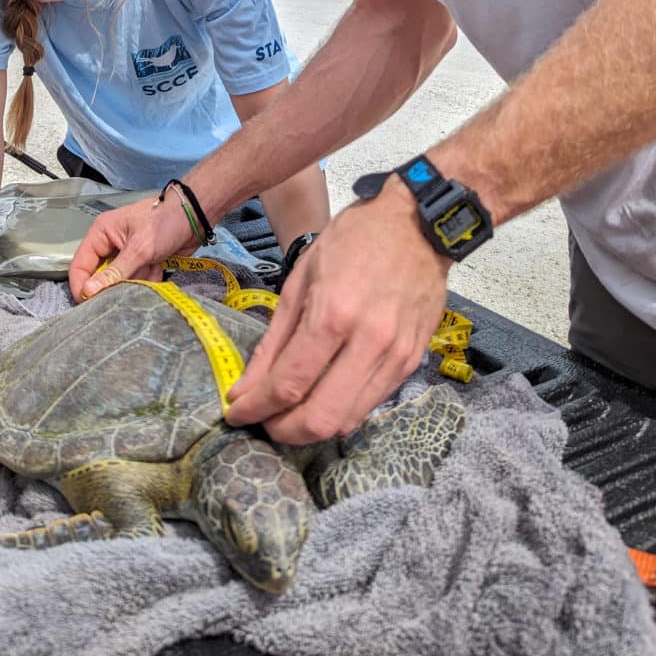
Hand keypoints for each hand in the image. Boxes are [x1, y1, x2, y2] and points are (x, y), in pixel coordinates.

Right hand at [68, 193, 197, 301]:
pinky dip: (148, 277)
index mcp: (102, 233)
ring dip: (137, 279)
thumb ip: (115, 272)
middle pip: (101, 275)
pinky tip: (159, 267)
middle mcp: (111, 243)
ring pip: (122, 279)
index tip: (89, 305)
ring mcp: (128, 253)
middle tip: (129, 286)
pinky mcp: (143, 260)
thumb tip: (89, 291)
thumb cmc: (165, 222)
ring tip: (151, 267)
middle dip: (117, 283)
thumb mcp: (139, 249)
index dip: (82, 285)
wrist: (196, 215)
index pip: (80, 264)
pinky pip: (138, 278)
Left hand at [226, 176, 448, 444]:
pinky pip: (371, 404)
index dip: (255, 408)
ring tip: (290, 410)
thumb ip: (274, 340)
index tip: (236, 413)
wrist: (419, 225)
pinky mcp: (412, 362)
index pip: (288, 384)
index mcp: (333, 315)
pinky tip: (324, 393)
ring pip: (348, 421)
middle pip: (321, 419)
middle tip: (264, 420)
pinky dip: (341, 410)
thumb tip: (246, 389)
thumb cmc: (354, 240)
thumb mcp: (301, 278)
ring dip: (312, 426)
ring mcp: (396, 357)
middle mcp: (368, 343)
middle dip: (283, 430)